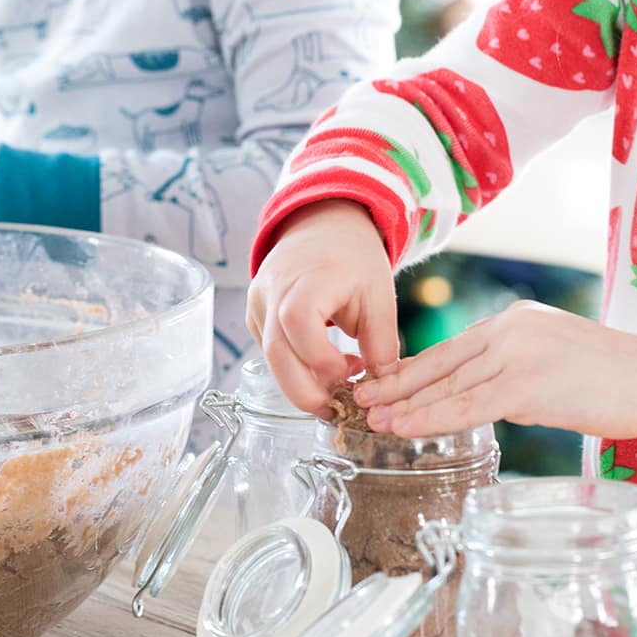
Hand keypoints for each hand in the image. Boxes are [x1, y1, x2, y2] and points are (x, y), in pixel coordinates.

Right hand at [246, 201, 399, 412]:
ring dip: (300, 382)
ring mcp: (257, 302)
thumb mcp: (380, 297)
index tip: (350, 373)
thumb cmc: (354, 260)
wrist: (324, 227)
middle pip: (276, 354)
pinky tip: (321, 363)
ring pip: (270, 359)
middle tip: (337, 409)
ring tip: (337, 383)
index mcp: (307, 279)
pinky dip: (293, 367)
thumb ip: (382, 345)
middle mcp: (273, 290)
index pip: (298, 326)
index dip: (321, 360)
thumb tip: (379, 389)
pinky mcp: (254, 314)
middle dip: (305, 392)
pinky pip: (269, 351)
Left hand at [354, 300, 636, 443]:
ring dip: (405, 405)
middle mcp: (510, 329)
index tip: (380, 385)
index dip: (411, 370)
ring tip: (372, 418)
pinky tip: (406, 428)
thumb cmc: (616, 380)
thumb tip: (487, 399)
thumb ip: (517, 373)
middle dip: (395, 384)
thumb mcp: (555, 362)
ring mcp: (518, 353)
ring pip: (448, 384)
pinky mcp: (528, 383)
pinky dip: (432, 418)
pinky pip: (469, 405)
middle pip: (439, 362)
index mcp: (514, 322)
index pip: (451, 350)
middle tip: (357, 399)